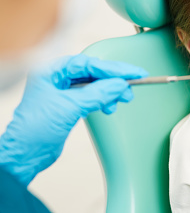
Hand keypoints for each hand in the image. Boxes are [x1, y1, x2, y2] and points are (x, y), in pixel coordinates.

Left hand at [0, 54, 147, 185]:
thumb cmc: (34, 131)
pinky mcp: (70, 104)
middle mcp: (57, 77)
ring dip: (111, 91)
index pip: (88, 64)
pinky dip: (104, 100)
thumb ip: (97, 94)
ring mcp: (63, 91)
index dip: (113, 68)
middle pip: (94, 72)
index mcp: (51, 71)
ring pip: (95, 84)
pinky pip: (93, 95)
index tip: (132, 73)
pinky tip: (109, 106)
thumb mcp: (69, 108)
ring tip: (122, 99)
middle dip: (114, 80)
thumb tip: (120, 84)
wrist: (24, 156)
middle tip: (132, 85)